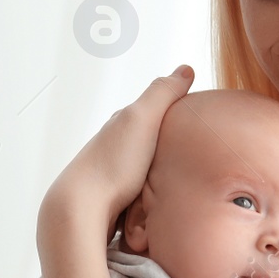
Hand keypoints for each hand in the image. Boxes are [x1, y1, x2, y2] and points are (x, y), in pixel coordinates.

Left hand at [39, 66, 194, 245]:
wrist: (81, 208)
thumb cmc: (113, 164)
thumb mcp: (142, 119)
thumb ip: (162, 94)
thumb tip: (185, 68)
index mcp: (121, 123)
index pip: (153, 110)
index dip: (175, 110)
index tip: (197, 115)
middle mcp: (114, 144)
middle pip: (146, 137)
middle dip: (166, 138)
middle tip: (193, 145)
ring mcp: (113, 172)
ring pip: (141, 163)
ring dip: (158, 164)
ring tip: (181, 172)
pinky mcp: (114, 198)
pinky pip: (138, 187)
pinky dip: (151, 186)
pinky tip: (160, 194)